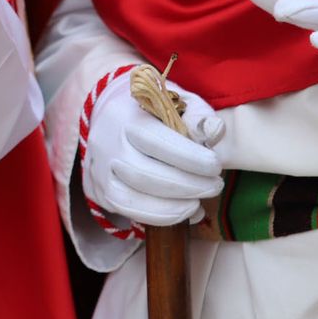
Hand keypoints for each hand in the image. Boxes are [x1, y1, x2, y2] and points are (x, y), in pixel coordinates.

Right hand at [83, 73, 224, 226]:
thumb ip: (198, 115)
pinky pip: (128, 211)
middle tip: (215, 186)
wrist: (113, 118)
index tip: (216, 166)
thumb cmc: (153, 111)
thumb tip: (214, 131)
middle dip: (187, 185)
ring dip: (173, 206)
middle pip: (144, 173)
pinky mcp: (102, 191)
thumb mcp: (177, 101)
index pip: (155, 140)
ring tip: (200, 203)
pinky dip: (159, 216)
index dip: (189, 157)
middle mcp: (107, 144)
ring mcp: (101, 170)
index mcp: (126, 116)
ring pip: (132, 197)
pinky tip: (184, 212)